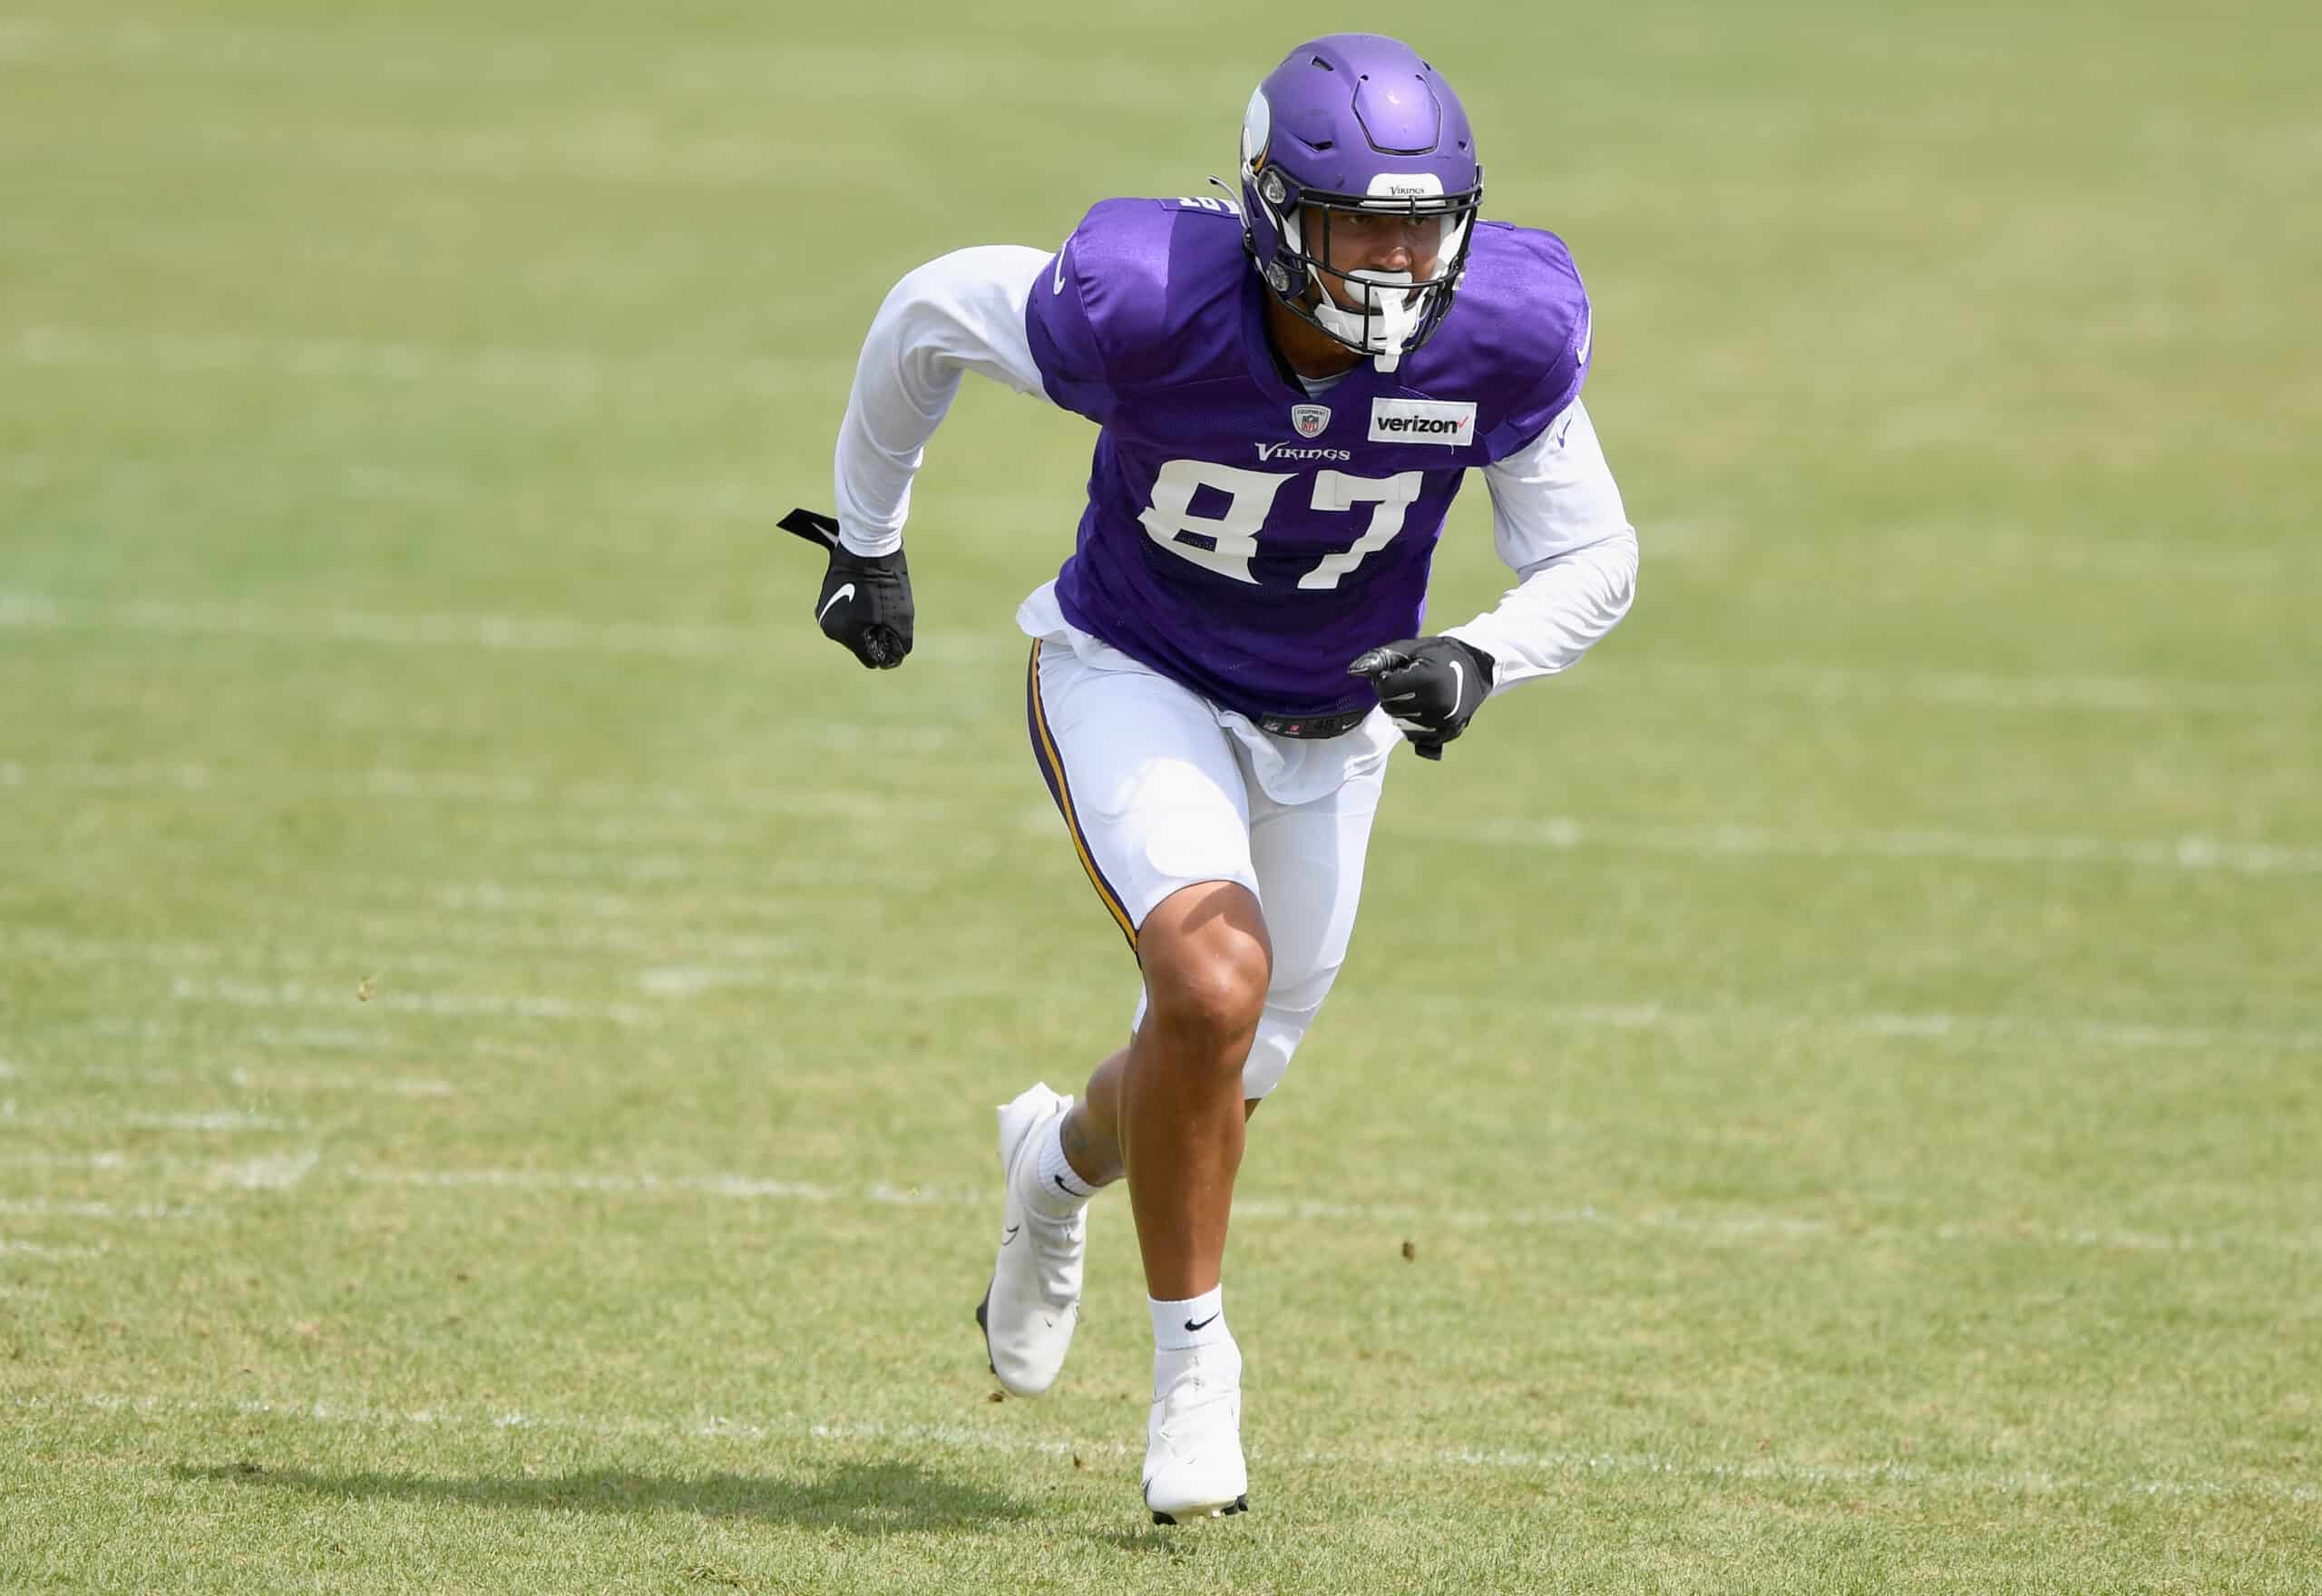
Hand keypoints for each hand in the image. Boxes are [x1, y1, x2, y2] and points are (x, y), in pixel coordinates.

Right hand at [778, 508, 913, 669]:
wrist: (866, 547)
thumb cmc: (887, 582)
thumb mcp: (902, 617)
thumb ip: (899, 644)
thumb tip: (893, 659)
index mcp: (847, 635)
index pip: (870, 659)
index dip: (886, 650)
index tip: (893, 631)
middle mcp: (830, 628)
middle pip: (860, 645)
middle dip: (874, 635)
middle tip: (884, 612)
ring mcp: (824, 614)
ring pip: (852, 631)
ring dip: (865, 623)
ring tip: (874, 602)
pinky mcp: (823, 601)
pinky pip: (844, 617)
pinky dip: (856, 612)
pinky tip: (865, 596)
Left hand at [1346, 635, 1495, 760]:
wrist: (1478, 667)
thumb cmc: (1441, 654)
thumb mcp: (1413, 648)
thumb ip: (1383, 658)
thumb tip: (1354, 670)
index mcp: (1428, 681)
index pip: (1385, 689)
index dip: (1384, 679)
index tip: (1397, 671)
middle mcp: (1437, 705)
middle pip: (1391, 708)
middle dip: (1391, 696)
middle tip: (1407, 682)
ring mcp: (1444, 722)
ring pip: (1401, 724)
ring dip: (1401, 711)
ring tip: (1417, 694)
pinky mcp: (1449, 733)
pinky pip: (1416, 737)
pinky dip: (1413, 725)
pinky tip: (1424, 709)